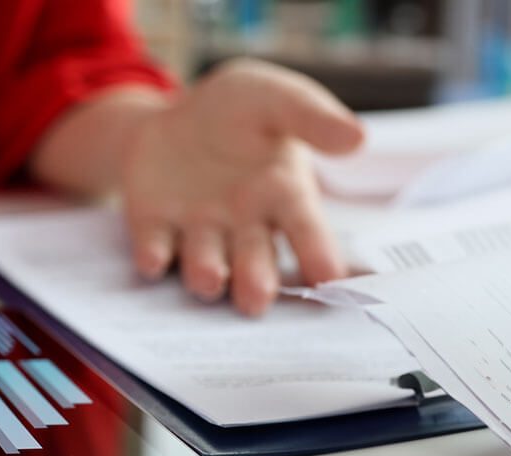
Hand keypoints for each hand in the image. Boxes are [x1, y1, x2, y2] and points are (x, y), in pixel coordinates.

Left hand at [122, 59, 362, 315]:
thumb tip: (358, 138)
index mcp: (283, 195)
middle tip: (257, 301)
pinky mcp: (152, 223)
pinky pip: (153, 244)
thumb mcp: (277, 99)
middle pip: (253, 260)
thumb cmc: (241, 110)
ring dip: (206, 274)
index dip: (317, 255)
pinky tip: (152, 263)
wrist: (174, 112)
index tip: (328, 279)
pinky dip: (153, 255)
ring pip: (204, 260)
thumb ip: (312, 117)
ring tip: (210, 282)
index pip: (307, 232)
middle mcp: (242, 224)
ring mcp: (196, 228)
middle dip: (255, 280)